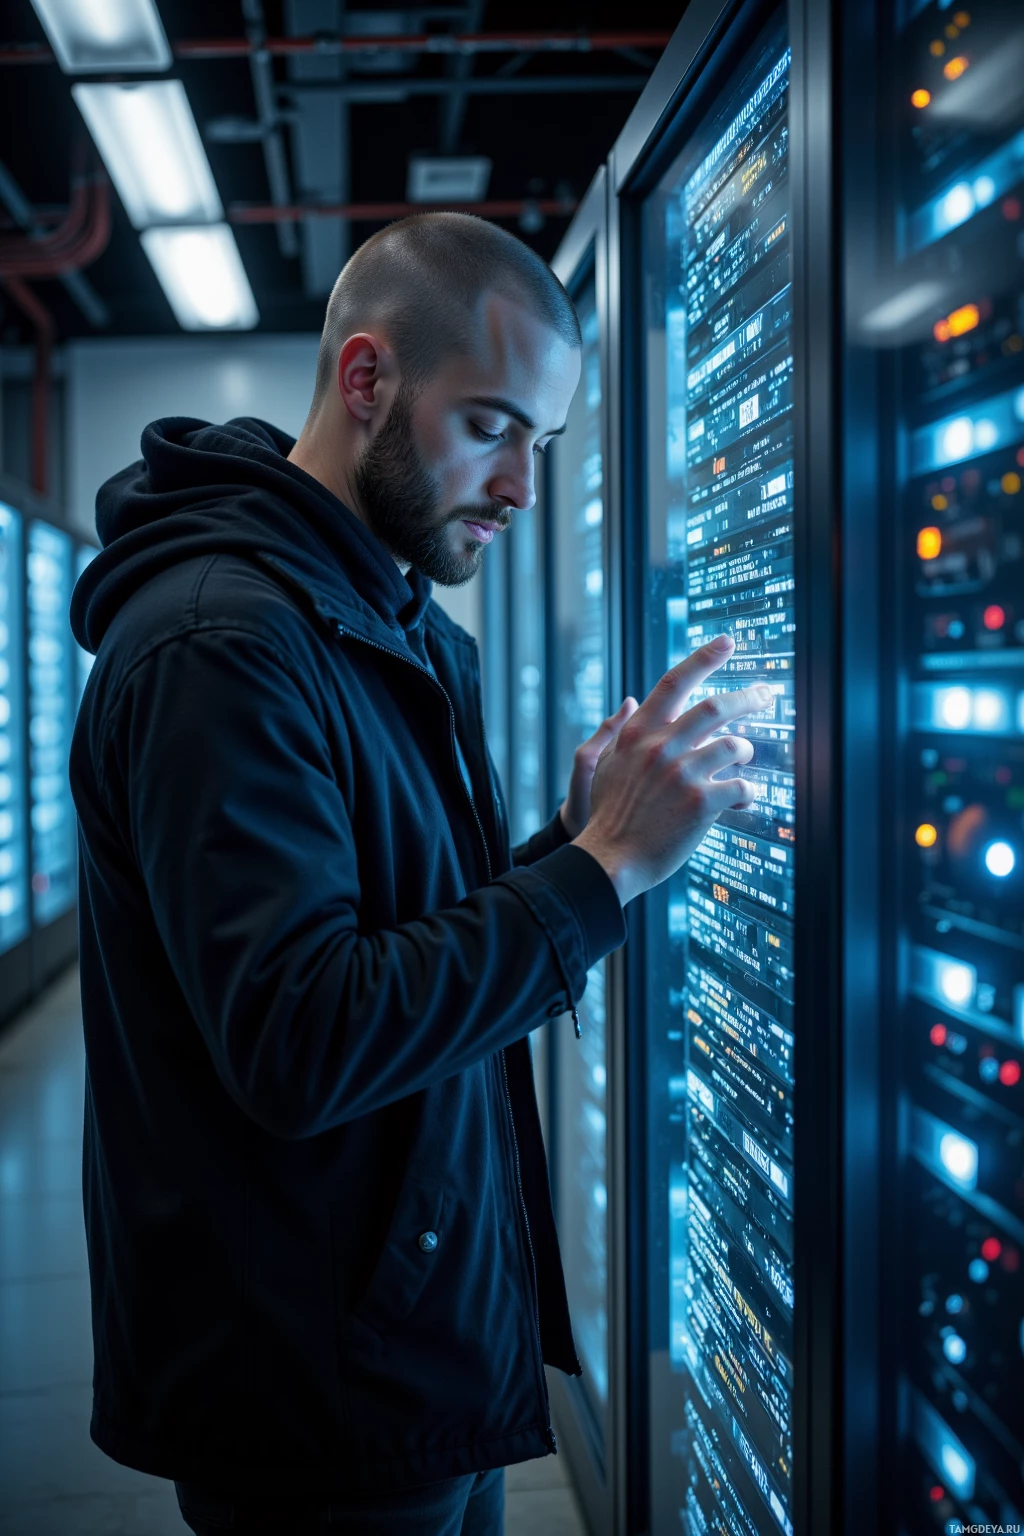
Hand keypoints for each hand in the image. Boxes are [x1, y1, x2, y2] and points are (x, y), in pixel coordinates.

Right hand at [573, 636, 769, 905]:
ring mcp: (683, 773)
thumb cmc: (609, 815)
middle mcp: (661, 747)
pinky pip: (741, 786)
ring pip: (734, 746)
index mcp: (638, 733)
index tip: (727, 642)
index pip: (675, 682)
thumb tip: (632, 699)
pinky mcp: (702, 803)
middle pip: (716, 707)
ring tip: (744, 760)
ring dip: (745, 752)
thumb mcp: (604, 764)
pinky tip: (743, 799)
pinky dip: (748, 791)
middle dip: (748, 697)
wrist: (611, 858)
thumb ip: (618, 730)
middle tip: (766, 694)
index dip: (704, 658)